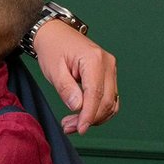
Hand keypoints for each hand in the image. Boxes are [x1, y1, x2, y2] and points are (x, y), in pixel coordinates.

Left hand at [32, 17, 119, 133]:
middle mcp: (107, 64)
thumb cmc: (53, 48)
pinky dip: (98, 110)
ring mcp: (110, 69)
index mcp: (94, 60)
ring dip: (94, 117)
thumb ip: (66, 88)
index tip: (80, 129)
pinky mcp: (108, 75)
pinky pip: (109, 98)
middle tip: (69, 127)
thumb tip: (78, 107)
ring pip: (110, 103)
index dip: (88, 115)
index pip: (96, 94)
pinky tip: (82, 116)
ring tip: (72, 124)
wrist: (55, 34)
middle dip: (89, 119)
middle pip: (106, 101)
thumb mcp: (54, 69)